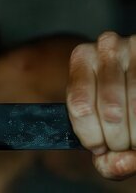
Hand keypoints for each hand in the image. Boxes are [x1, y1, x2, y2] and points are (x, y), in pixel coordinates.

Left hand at [67, 31, 135, 179]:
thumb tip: (118, 164)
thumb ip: (106, 158)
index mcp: (82, 57)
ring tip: (134, 137)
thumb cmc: (122, 105)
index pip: (80, 106)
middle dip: (117, 140)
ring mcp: (135, 48)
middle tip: (121, 143)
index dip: (91, 136)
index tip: (99, 147)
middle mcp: (107, 46)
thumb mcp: (102, 122)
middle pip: (110, 112)